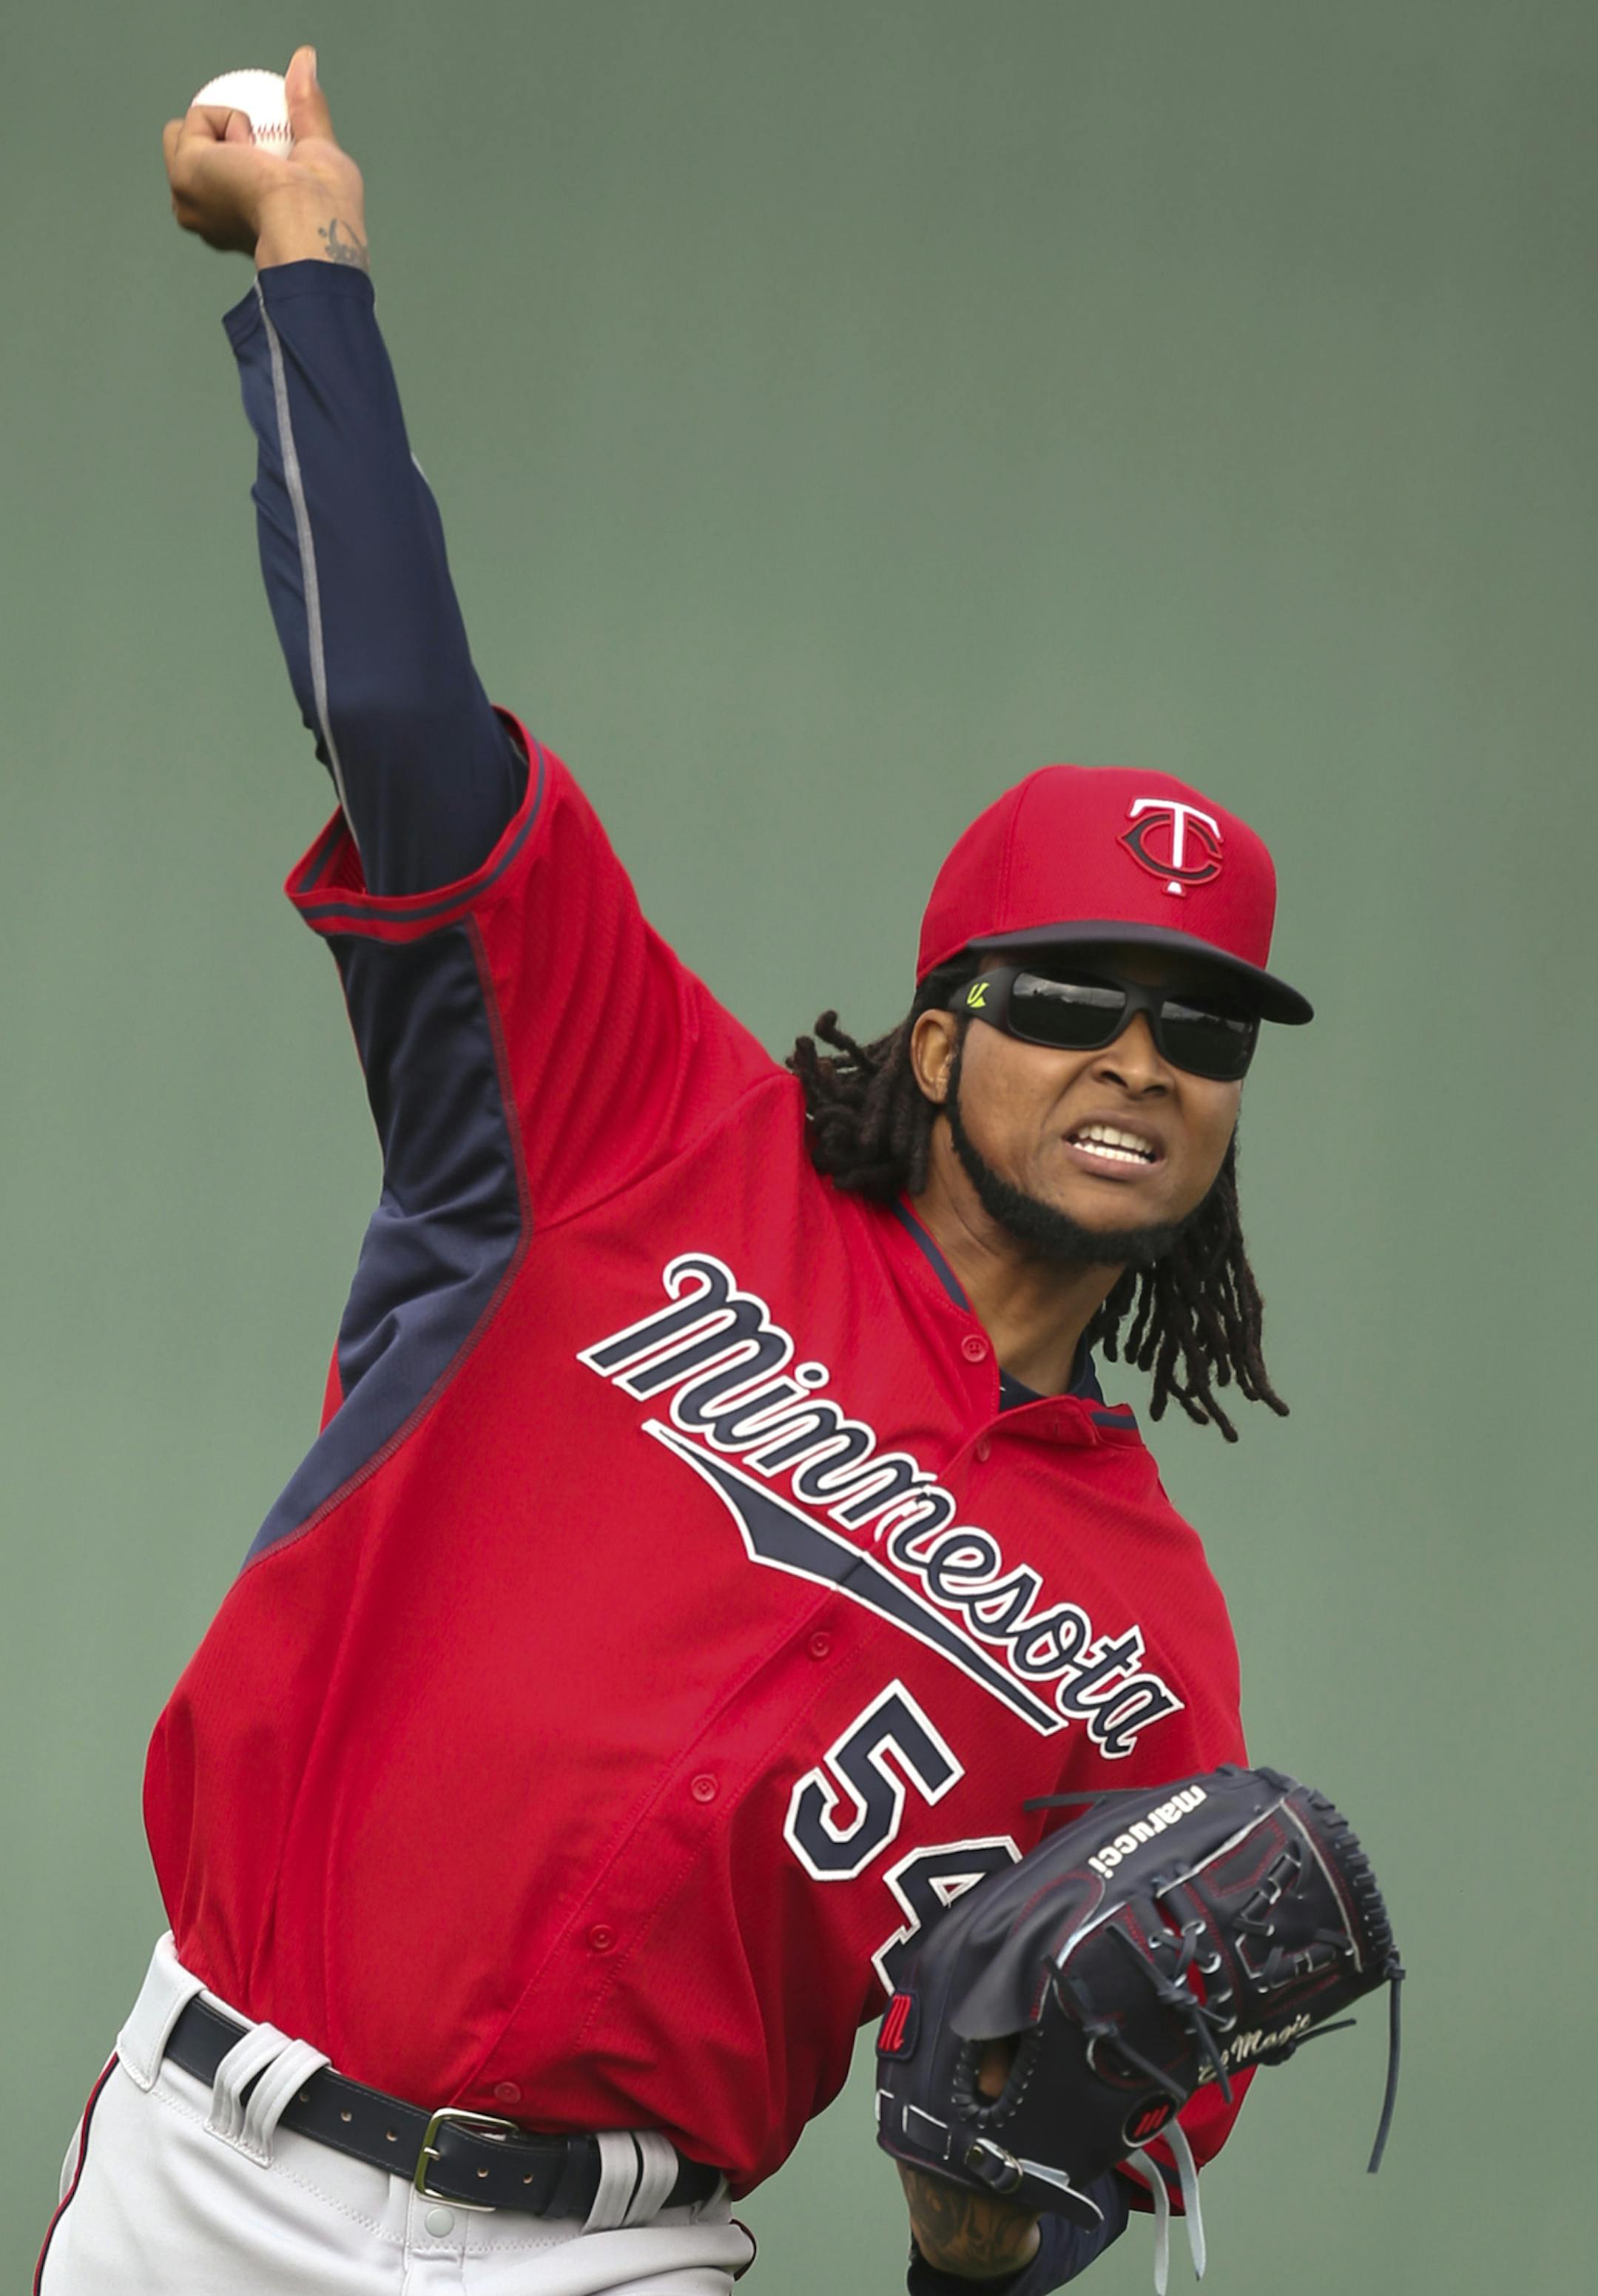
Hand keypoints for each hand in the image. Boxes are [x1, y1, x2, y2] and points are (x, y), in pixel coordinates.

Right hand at [162, 46, 366, 267]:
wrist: (311, 223)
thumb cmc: (326, 208)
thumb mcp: (319, 150)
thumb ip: (308, 110)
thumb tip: (306, 57)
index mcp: (227, 223)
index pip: (212, 176)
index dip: (230, 149)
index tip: (263, 148)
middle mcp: (200, 216)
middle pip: (181, 154)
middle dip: (212, 137)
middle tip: (259, 153)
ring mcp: (186, 198)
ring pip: (180, 133)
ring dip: (223, 129)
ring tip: (257, 157)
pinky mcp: (183, 174)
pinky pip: (196, 120)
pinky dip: (226, 120)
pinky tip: (249, 151)